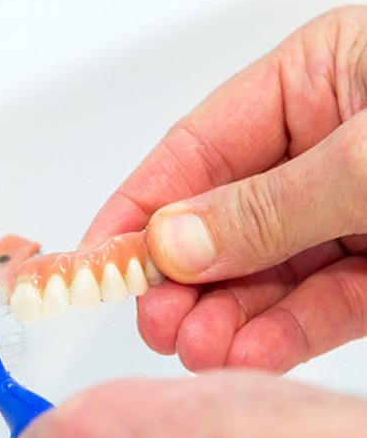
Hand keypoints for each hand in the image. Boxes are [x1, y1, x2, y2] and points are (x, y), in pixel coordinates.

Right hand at [81, 6, 366, 372]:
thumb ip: (271, 202)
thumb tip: (176, 240)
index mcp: (311, 82)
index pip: (193, 151)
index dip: (137, 210)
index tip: (96, 260)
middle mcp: (322, 146)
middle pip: (221, 222)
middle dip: (183, 280)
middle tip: (156, 321)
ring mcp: (350, 210)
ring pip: (266, 273)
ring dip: (225, 319)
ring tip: (198, 349)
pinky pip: (319, 303)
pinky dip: (281, 335)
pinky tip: (249, 356)